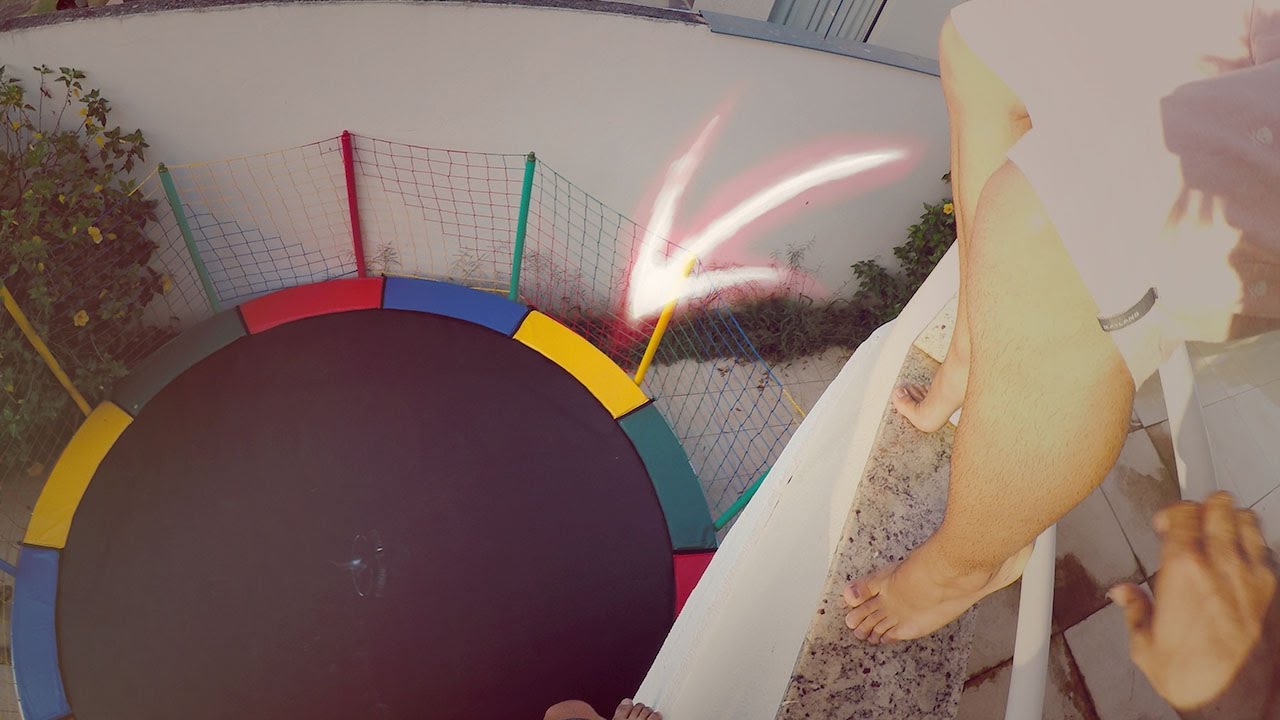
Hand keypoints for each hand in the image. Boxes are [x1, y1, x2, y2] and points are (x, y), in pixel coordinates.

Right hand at [1109, 492, 1277, 713]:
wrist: (1239, 703)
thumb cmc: (1194, 678)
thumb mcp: (1145, 646)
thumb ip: (1134, 610)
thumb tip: (1122, 593)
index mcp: (1182, 569)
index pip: (1182, 512)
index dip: (1171, 513)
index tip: (1164, 525)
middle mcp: (1221, 564)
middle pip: (1220, 505)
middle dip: (1203, 507)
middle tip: (1192, 521)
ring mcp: (1255, 575)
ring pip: (1249, 520)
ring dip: (1232, 520)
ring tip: (1220, 532)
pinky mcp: (1276, 592)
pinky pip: (1268, 550)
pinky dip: (1255, 545)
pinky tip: (1243, 559)